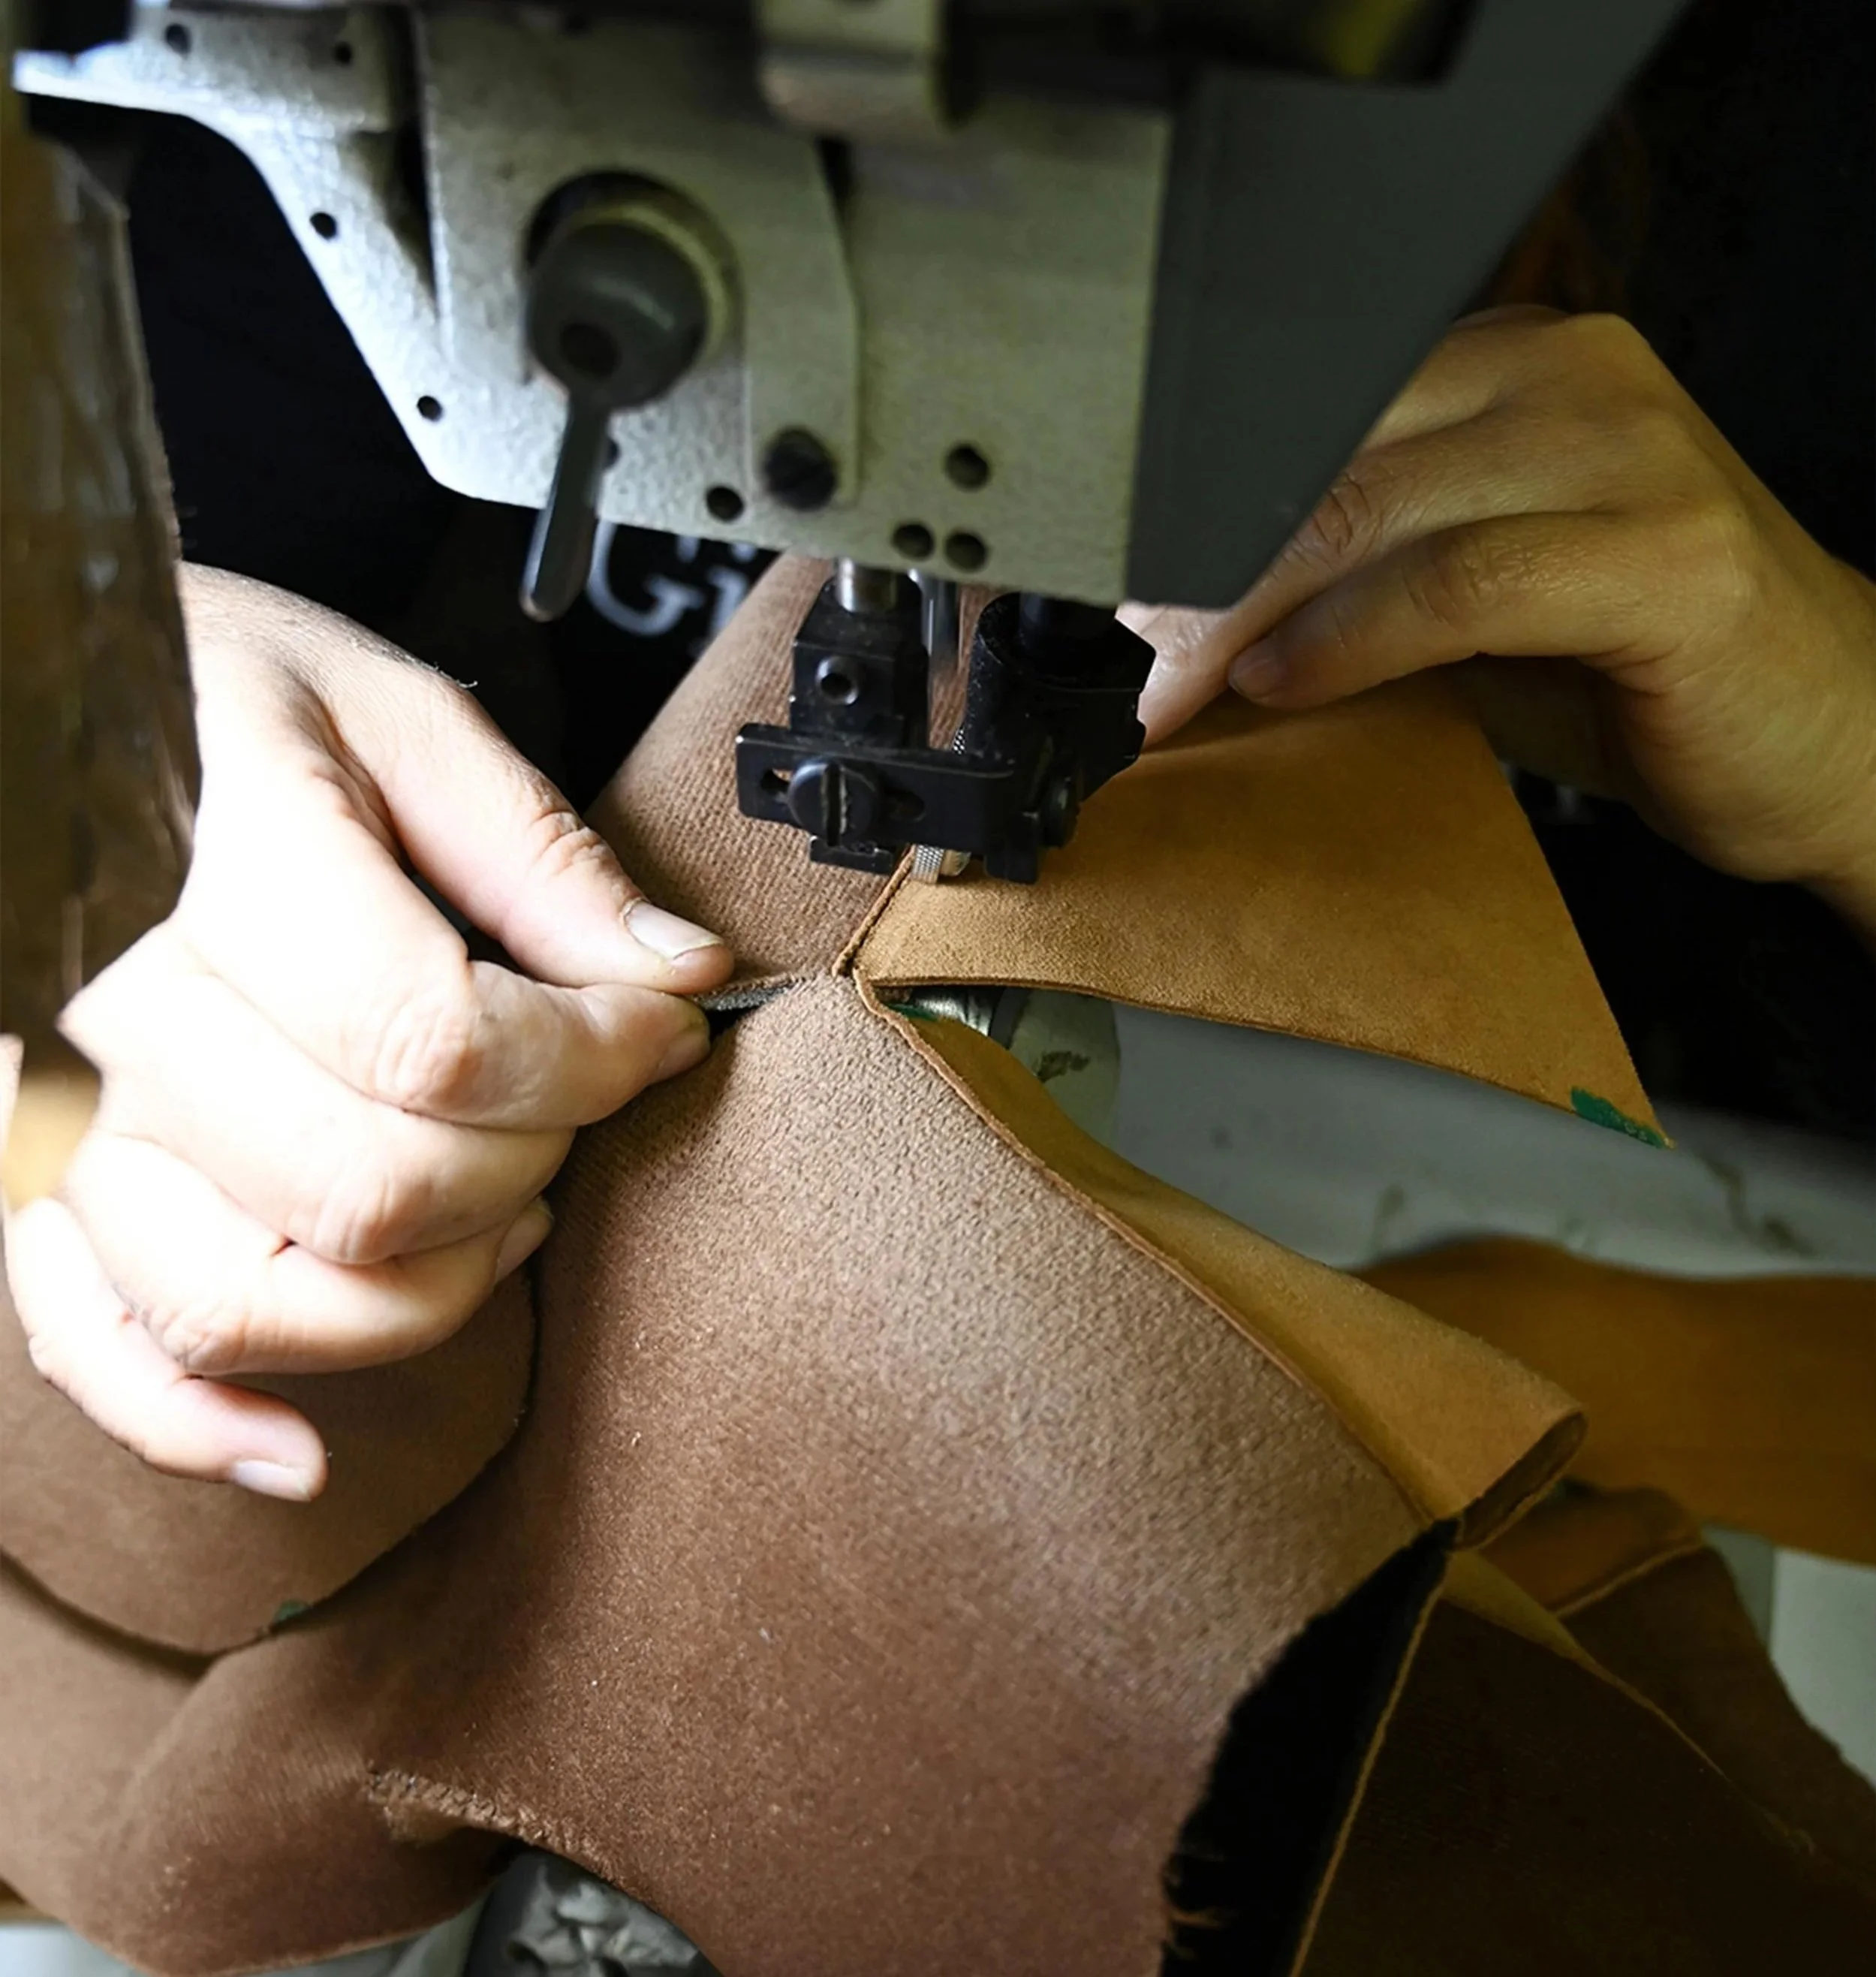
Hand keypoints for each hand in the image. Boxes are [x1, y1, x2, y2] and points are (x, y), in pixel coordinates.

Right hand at [4, 568, 732, 1498]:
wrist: (26, 697)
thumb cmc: (204, 691)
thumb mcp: (389, 714)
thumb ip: (539, 855)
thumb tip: (679, 975)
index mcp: (205, 867)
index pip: (435, 1045)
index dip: (591, 1062)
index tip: (658, 1031)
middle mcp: (106, 1009)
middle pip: (367, 1186)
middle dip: (531, 1166)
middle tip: (585, 1100)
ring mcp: (48, 1117)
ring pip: (249, 1298)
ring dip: (422, 1295)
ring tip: (506, 1218)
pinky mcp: (17, 1181)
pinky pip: (89, 1346)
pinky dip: (194, 1423)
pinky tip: (297, 1458)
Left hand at [1129, 309, 1875, 935]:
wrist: (1826, 730)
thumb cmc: (1642, 668)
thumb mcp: (1471, 609)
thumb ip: (1352, 585)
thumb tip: (1185, 617)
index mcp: (1517, 365)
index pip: (1315, 418)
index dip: (1204, 513)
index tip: (1129, 597)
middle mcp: (1573, 377)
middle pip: (1329, 459)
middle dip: (1210, 571)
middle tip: (1141, 660)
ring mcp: (1629, 451)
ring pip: (1378, 511)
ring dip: (1256, 610)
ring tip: (1188, 683)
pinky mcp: (1667, 549)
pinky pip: (1461, 581)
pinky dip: (1356, 638)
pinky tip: (1290, 682)